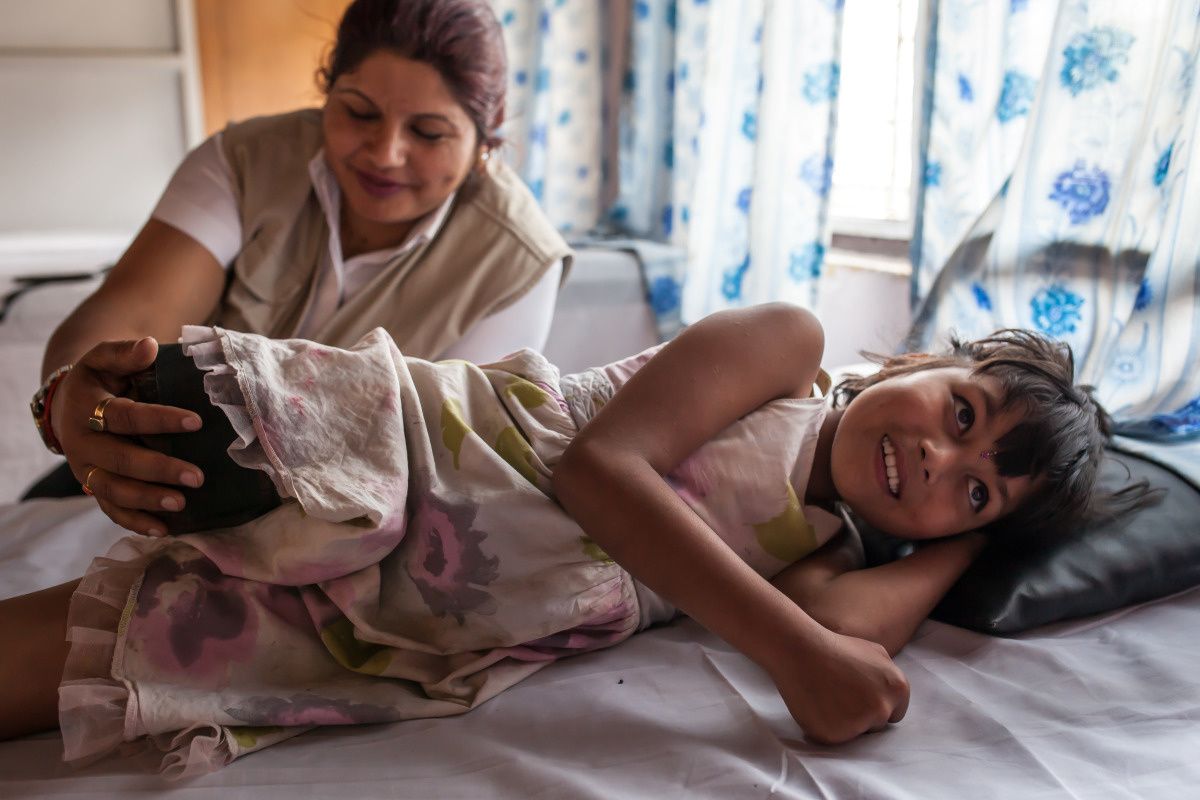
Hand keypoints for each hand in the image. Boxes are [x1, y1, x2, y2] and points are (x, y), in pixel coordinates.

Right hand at [51, 337, 203, 535]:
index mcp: (87, 408)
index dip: (159, 419)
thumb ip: (125, 352)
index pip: (125, 416)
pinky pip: (111, 510)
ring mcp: (86, 469)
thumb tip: (148, 346)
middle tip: (197, 477)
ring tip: (182, 504)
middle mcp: (83, 443)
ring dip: (148, 500)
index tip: (196, 422)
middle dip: (159, 470)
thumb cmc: (101, 379)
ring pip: (113, 491)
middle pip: (120, 461)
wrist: (69, 404)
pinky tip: (163, 529)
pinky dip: (134, 522)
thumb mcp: (105, 358)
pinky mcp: (93, 487)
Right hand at [767, 627, 909, 744]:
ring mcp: (860, 723)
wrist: (800, 650)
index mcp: (897, 688)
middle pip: (877, 725)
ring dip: (844, 722)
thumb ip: (888, 677)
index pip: (895, 713)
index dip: (875, 706)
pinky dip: (825, 727)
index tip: (858, 696)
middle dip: (861, 715)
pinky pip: (834, 738)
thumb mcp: (875, 652)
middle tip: (839, 695)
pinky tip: (816, 706)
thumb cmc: (834, 647)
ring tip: (827, 698)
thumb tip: (889, 693)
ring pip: (856, 734)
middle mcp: (883, 708)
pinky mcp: (836, 735)